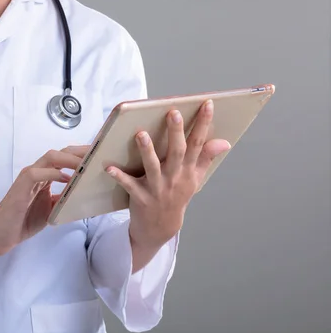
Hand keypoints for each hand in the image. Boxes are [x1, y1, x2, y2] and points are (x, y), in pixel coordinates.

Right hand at [0, 145, 89, 254]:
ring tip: (86, 164)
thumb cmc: (25, 220)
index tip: (101, 155)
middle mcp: (37, 171)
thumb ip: (66, 198)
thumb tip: (88, 195)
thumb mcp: (53, 208)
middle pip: (60, 152)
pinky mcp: (21, 186)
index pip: (65, 158)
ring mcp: (28, 177)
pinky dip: (53, 174)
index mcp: (45, 175)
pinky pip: (37, 173)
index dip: (82, 154)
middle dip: (80, 151)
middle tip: (99, 154)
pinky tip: (67, 179)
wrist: (2, 234)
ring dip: (69, 159)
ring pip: (50, 158)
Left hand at [106, 99, 230, 252]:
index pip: (198, 144)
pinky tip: (109, 167)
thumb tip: (224, 142)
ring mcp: (158, 188)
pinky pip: (128, 185)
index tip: (206, 104)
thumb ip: (206, 159)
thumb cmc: (176, 197)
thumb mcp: (195, 179)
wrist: (161, 227)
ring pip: (152, 166)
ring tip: (140, 134)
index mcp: (188, 171)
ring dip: (147, 150)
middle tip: (173, 112)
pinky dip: (119, 176)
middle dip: (176, 132)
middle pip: (177, 152)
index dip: (203, 124)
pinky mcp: (141, 197)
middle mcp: (175, 177)